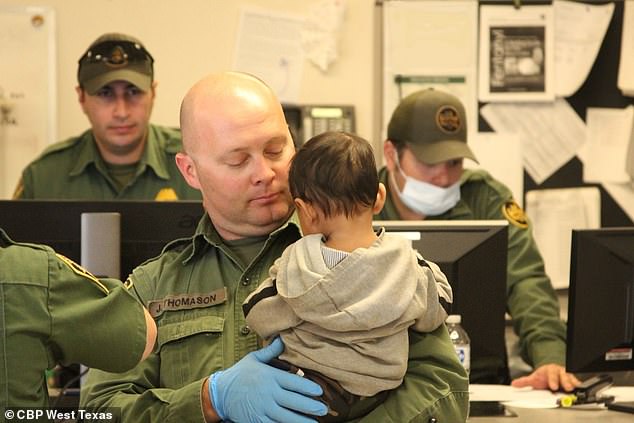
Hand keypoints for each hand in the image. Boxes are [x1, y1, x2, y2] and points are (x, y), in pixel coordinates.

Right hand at [208, 337, 327, 421]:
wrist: (220, 393)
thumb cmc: (239, 374)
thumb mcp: (254, 359)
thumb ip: (271, 351)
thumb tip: (283, 338)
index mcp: (270, 376)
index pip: (293, 382)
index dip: (308, 387)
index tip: (319, 391)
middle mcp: (268, 393)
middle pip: (294, 401)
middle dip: (311, 406)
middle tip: (324, 409)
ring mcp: (263, 408)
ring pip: (287, 417)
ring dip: (302, 421)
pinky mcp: (257, 420)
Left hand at [511, 363, 580, 391]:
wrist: (550, 371)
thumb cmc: (543, 376)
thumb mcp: (534, 378)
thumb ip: (524, 381)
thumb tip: (514, 384)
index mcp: (549, 370)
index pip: (551, 374)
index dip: (553, 380)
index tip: (553, 387)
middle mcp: (558, 371)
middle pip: (563, 375)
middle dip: (565, 381)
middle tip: (567, 388)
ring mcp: (565, 374)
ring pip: (570, 377)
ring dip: (573, 382)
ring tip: (574, 388)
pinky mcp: (571, 379)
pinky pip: (575, 380)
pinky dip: (577, 384)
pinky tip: (579, 388)